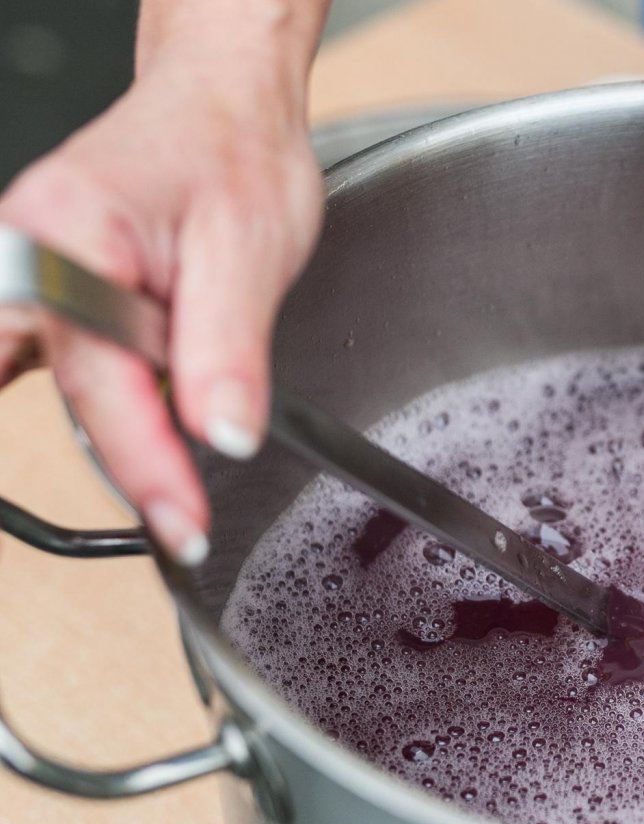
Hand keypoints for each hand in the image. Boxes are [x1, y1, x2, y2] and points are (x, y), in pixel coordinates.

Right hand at [0, 54, 322, 563]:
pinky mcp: (53, 292)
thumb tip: (223, 436)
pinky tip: (141, 419)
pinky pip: (59, 365)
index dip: (147, 464)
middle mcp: (26, 252)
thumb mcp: (249, 251)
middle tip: (183, 519)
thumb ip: (228, 349)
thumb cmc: (233, 155)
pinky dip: (105, 404)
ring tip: (177, 470)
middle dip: (129, 457)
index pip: (102, 381)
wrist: (223, 110)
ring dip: (122, 431)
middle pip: (72, 392)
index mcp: (64, 235)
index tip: (185, 525)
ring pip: (64, 387)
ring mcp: (31, 273)